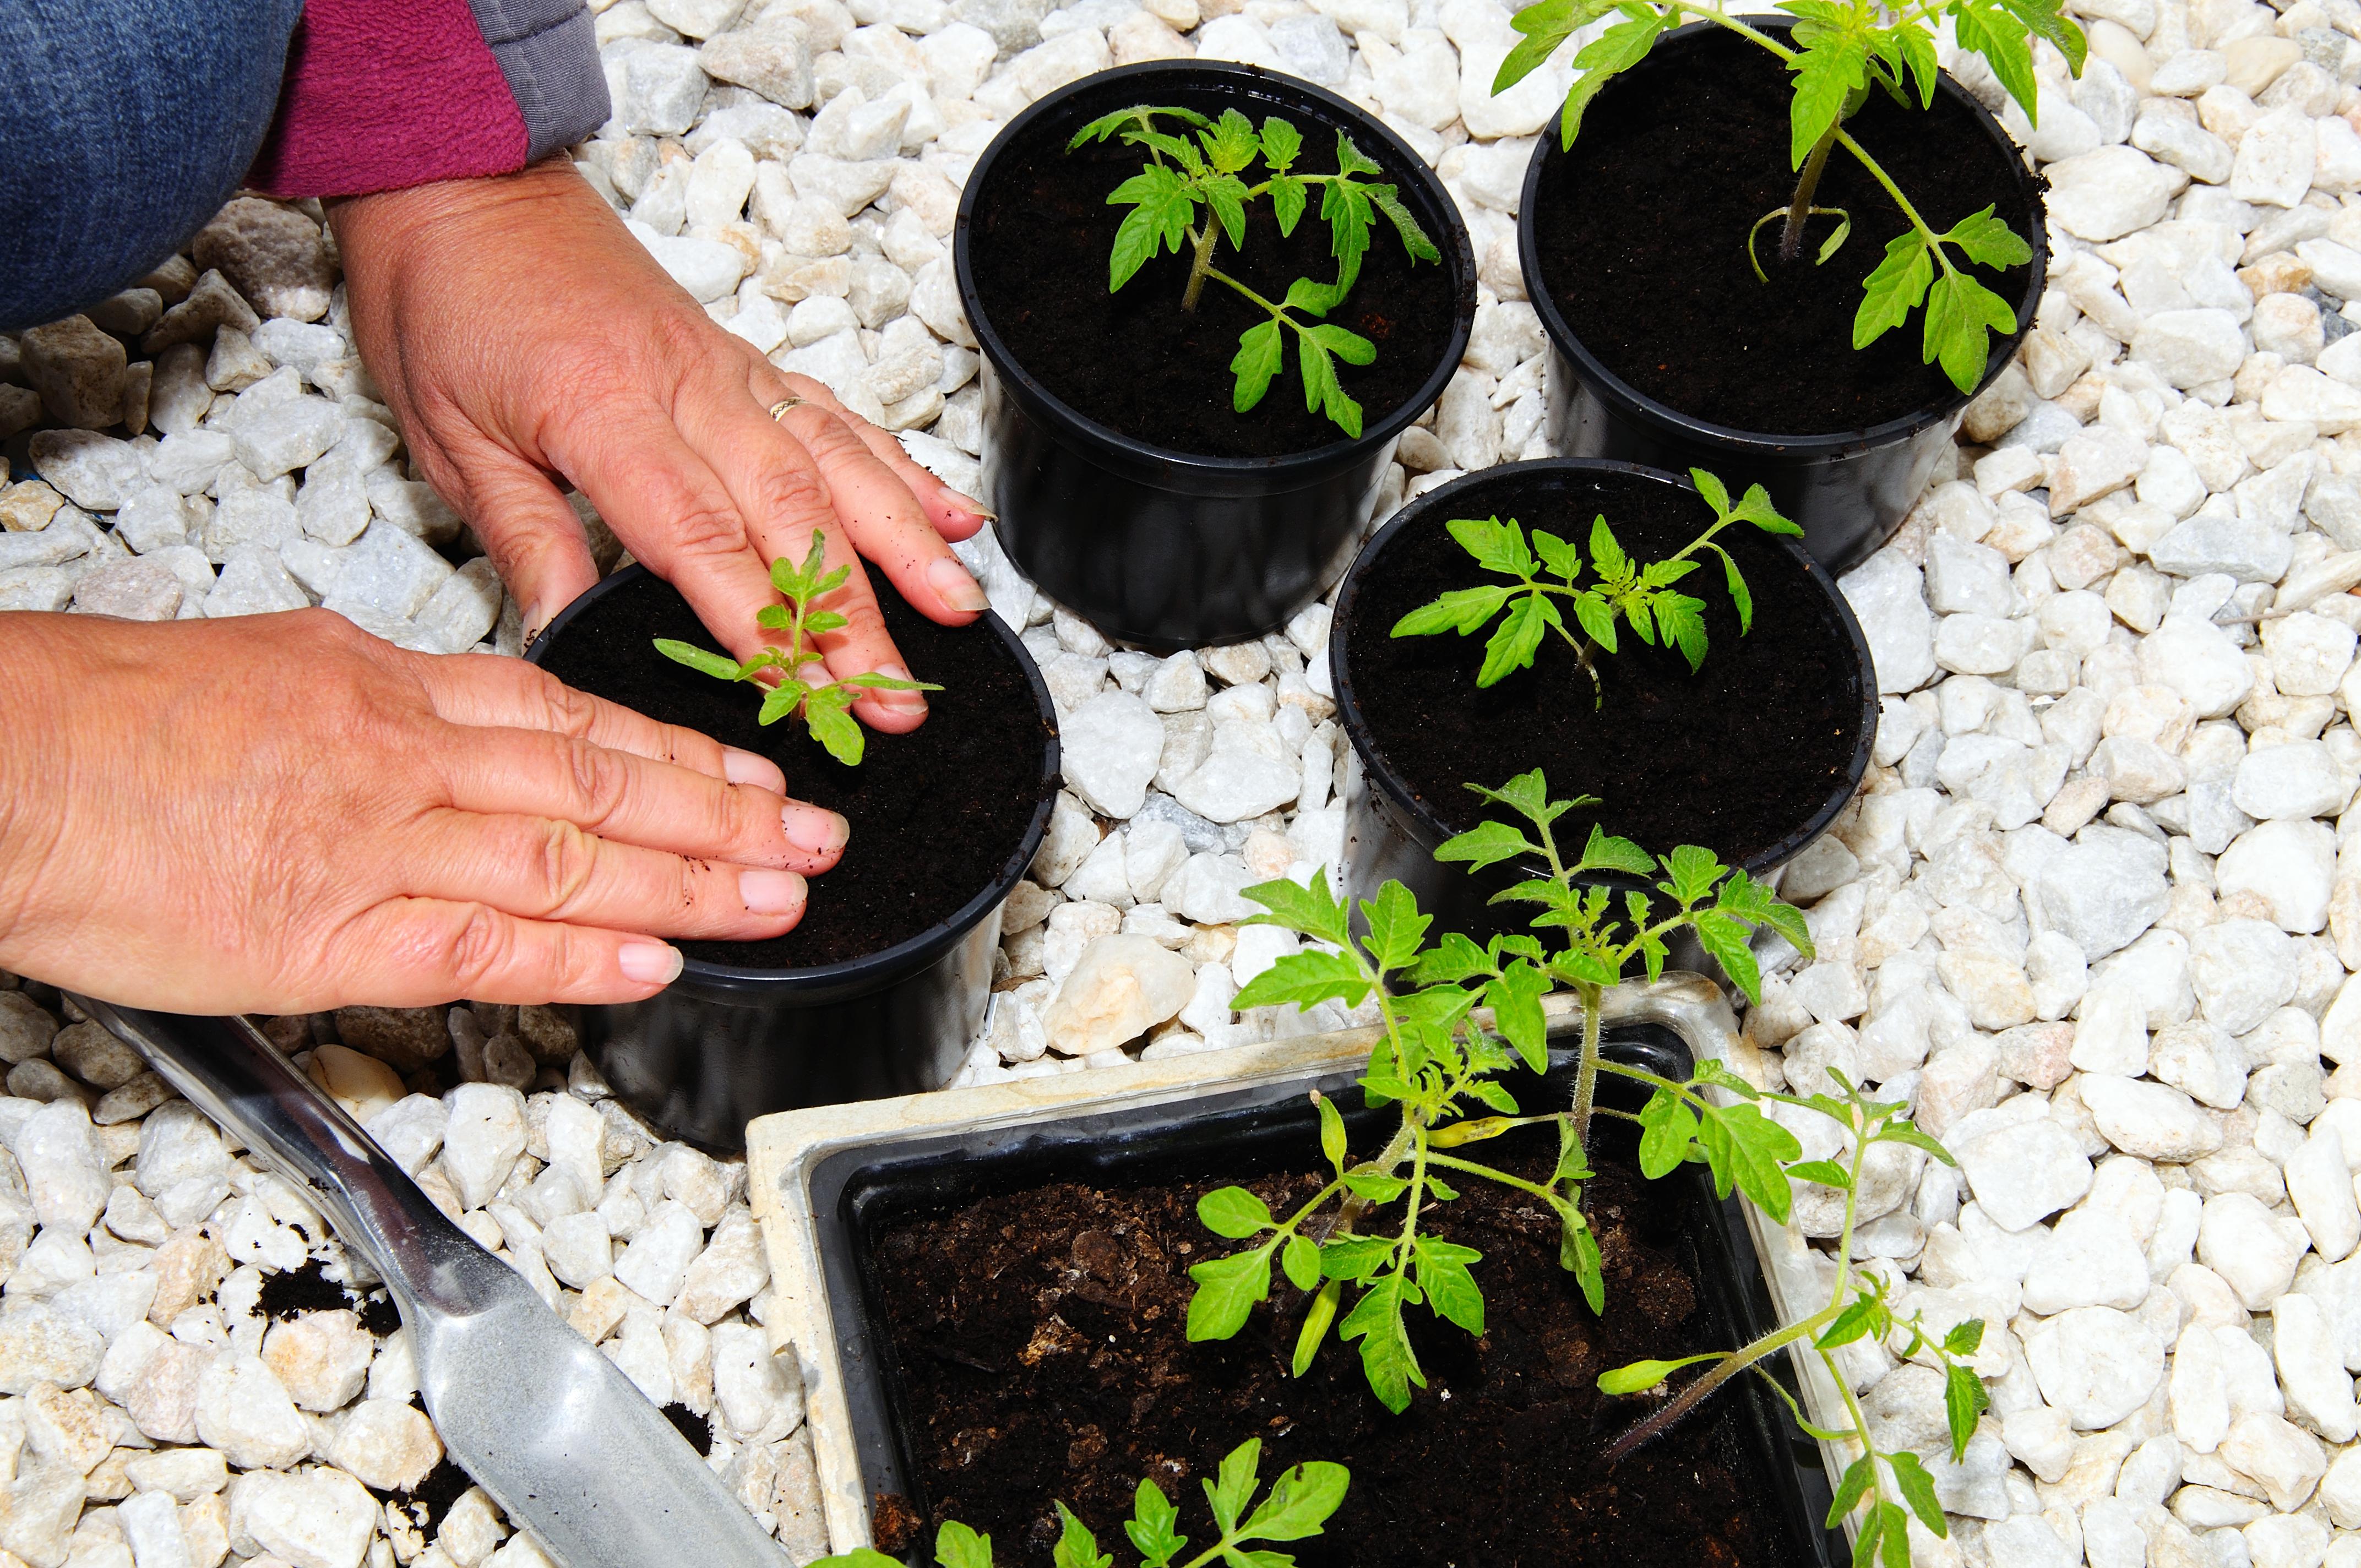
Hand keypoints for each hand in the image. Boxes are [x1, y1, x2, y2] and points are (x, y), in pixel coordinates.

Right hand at [0, 610, 852, 1012]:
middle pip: (602, 784)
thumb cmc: (111, 717)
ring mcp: (380, 844)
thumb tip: (449, 721)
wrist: (6, 764)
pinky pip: (485, 943)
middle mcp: (407, 756)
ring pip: (573, 857)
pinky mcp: (332, 932)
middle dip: (725, 813)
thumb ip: (376, 701)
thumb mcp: (273, 665)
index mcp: (390, 686)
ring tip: (782, 896)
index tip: (750, 769)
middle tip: (817, 835)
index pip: (571, 717)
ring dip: (692, 880)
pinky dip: (579, 952)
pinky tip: (655, 961)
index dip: (676, 747)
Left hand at [327, 158, 988, 733]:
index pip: (699, 537)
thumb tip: (564, 641)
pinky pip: (838, 415)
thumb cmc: (443, 303)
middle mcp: (687, 386)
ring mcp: (728, 369)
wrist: (460, 178)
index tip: (806, 693)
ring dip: (908, 543)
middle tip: (897, 697)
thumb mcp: (449, 438)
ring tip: (962, 611)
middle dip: (856, 615)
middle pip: (793, 513)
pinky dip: (902, 467)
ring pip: (839, 461)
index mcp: (603, 410)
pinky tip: (954, 516)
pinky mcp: (745, 357)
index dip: (761, 623)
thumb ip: (523, 541)